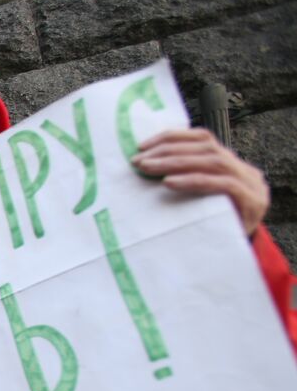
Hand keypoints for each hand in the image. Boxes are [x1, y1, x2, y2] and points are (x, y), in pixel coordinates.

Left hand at [132, 128, 269, 236]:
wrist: (239, 253)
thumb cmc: (211, 226)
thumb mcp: (199, 199)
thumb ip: (187, 178)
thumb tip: (147, 165)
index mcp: (230, 163)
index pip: (202, 138)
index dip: (173, 137)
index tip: (142, 146)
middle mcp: (243, 169)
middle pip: (205, 147)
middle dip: (168, 151)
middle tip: (138, 160)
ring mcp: (250, 184)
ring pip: (212, 162)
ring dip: (175, 162)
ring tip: (147, 168)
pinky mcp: (251, 201)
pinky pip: (221, 185)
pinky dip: (192, 181)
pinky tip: (168, 183)